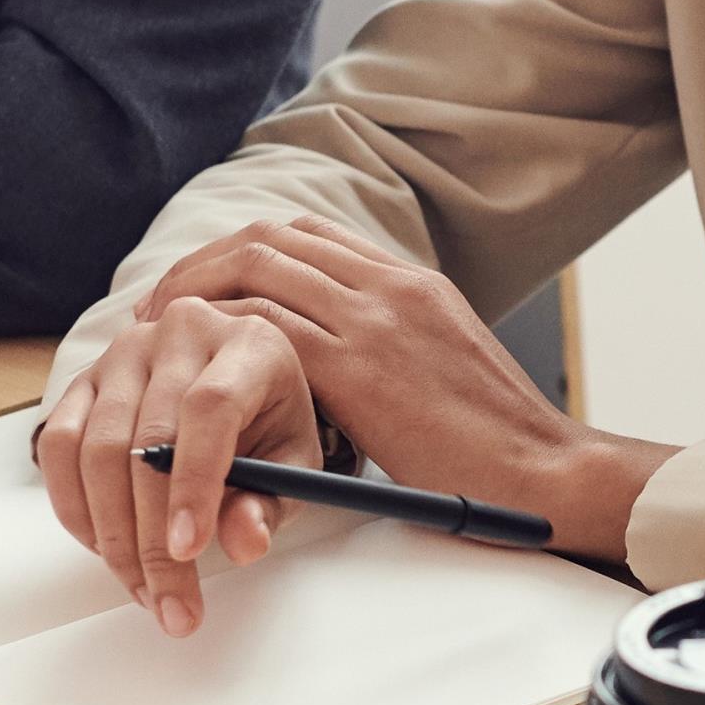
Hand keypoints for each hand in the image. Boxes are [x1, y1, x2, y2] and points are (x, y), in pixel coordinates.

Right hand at [35, 295, 319, 634]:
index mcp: (247, 344)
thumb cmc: (269, 425)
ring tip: (143, 589)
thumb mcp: (293, 465)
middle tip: (169, 603)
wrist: (237, 386)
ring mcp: (123, 354)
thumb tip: (243, 542)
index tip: (189, 552)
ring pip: (96, 449)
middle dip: (152, 538)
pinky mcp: (82, 381)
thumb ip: (271, 504)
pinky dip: (75, 507)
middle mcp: (179, 334)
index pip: (209, 409)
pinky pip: (59, 447)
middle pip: (147, 440)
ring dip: (113, 535)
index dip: (194, 485)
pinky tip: (105, 546)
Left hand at [139, 217, 667, 558]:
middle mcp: (391, 286)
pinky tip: (191, 366)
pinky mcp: (362, 368)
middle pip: (270, 239)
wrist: (544, 471)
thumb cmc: (497, 446)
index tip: (205, 281)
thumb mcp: (445, 368)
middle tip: (162, 302)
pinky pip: (266, 330)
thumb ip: (393, 349)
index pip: (309, 233)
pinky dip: (218, 339)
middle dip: (202, 263)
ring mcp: (377, 320)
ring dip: (196, 294)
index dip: (243, 249)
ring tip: (160, 330)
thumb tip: (335, 367)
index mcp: (412, 282)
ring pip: (258, 271)